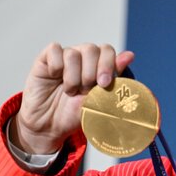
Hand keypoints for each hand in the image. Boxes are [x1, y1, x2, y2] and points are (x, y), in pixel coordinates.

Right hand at [11, 43, 134, 154]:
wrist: (49, 126)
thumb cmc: (73, 114)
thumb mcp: (97, 102)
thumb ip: (113, 79)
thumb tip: (130, 55)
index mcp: (97, 66)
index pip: (107, 50)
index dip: (108, 64)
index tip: (104, 84)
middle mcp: (81, 58)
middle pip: (91, 49)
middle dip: (91, 73)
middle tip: (84, 91)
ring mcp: (64, 57)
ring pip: (73, 53)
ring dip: (72, 77)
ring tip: (70, 91)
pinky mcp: (45, 59)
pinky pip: (54, 49)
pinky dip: (56, 66)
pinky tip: (55, 78)